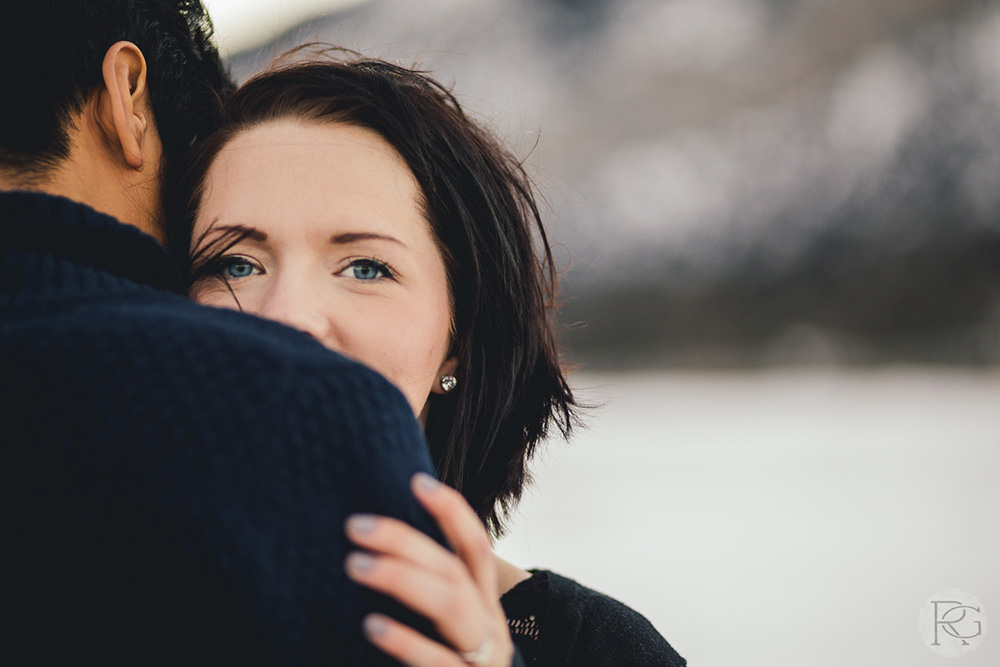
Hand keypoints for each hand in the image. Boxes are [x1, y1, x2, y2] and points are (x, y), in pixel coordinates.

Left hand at [344, 473, 513, 666]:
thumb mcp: (451, 632)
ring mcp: (482, 659)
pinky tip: (372, 626)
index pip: (475, 546)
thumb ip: (429, 594)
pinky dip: (406, 642)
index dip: (450, 511)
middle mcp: (489, 626)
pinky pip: (439, 663)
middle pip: (454, 570)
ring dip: (404, 579)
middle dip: (406, 541)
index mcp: (484, 605)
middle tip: (355, 526)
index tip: (416, 480)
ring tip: (355, 565)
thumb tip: (375, 549)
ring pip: (453, 605)